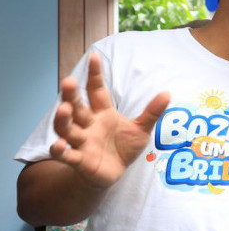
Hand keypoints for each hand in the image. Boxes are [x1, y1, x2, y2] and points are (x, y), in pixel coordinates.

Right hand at [50, 53, 169, 188]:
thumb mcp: (141, 129)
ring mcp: (82, 142)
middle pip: (77, 107)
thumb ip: (152, 112)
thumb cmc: (124, 147)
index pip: (96, 90)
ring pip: (67, 128)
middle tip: (68, 81)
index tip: (94, 56)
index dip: (95, 74)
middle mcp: (88, 124)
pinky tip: (58, 145)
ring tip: (64, 109)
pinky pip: (66, 155)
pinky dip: (60, 150)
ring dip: (63, 119)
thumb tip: (167, 93)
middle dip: (71, 95)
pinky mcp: (79, 160)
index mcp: (102, 112)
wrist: (114, 173)